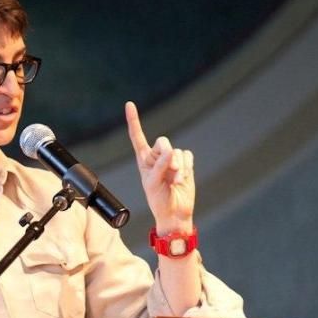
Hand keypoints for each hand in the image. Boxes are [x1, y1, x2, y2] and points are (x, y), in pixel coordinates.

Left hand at [125, 101, 194, 232]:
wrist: (175, 212)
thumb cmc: (159, 200)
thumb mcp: (153, 184)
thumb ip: (160, 166)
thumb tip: (171, 152)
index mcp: (144, 160)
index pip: (137, 137)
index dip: (134, 121)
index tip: (129, 105)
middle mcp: (157, 157)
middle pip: (163, 142)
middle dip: (168, 155)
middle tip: (170, 170)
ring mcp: (172, 160)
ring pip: (177, 152)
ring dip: (178, 167)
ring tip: (175, 181)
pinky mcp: (185, 164)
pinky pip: (188, 157)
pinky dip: (187, 168)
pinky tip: (182, 179)